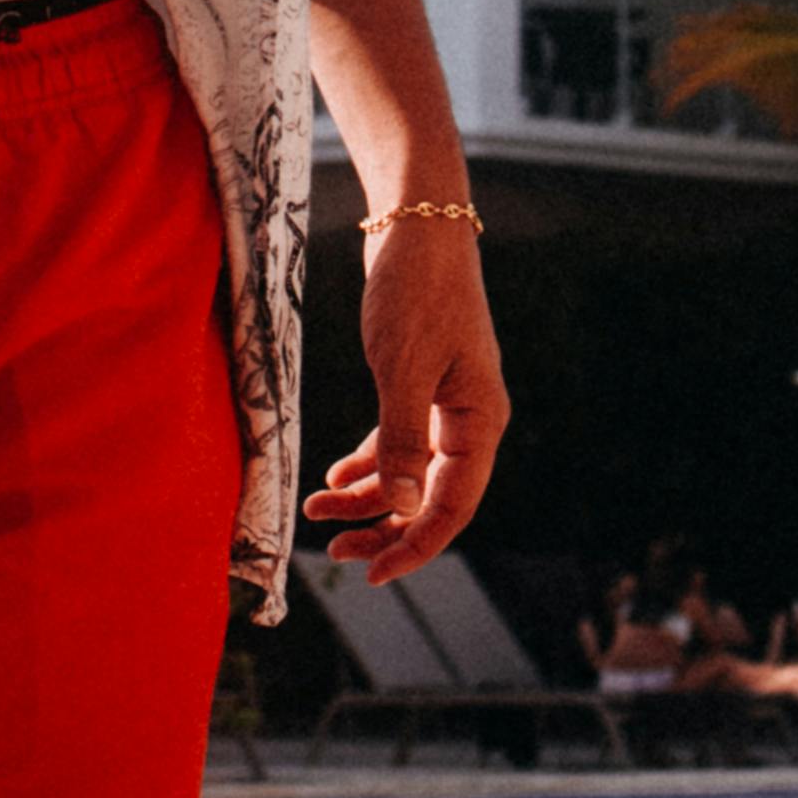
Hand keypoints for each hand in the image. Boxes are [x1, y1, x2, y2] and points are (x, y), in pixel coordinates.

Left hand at [305, 216, 508, 582]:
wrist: (417, 224)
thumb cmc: (416, 289)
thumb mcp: (403, 367)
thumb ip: (401, 438)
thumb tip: (399, 504)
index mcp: (480, 422)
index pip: (451, 506)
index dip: (413, 546)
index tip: (370, 574)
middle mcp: (469, 420)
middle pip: (430, 498)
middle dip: (382, 528)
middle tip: (333, 549)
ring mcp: (446, 403)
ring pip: (409, 472)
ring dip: (367, 498)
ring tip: (317, 513)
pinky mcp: (420, 383)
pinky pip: (397, 442)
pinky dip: (367, 463)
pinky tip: (333, 479)